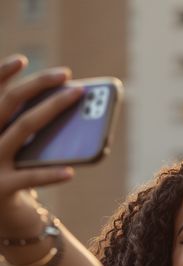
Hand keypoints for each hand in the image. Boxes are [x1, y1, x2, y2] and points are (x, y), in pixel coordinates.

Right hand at [0, 56, 79, 216]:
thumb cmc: (7, 176)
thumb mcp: (10, 150)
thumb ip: (22, 127)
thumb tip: (61, 101)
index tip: (21, 59)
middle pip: (7, 104)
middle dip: (36, 85)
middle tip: (66, 74)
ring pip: (22, 130)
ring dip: (51, 110)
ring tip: (76, 96)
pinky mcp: (0, 188)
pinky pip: (30, 178)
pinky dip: (50, 174)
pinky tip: (71, 171)